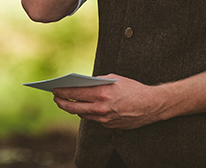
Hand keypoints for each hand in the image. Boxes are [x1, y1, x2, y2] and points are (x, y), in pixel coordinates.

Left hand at [52, 75, 166, 129]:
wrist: (150, 105)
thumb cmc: (133, 88)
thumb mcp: (114, 78)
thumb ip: (97, 81)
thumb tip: (83, 83)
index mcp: (101, 93)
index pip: (75, 92)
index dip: (62, 91)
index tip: (55, 89)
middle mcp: (101, 107)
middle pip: (74, 107)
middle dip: (62, 102)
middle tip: (56, 98)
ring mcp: (104, 119)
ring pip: (82, 114)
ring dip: (73, 108)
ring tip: (67, 102)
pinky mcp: (109, 126)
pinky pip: (93, 119)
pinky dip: (88, 113)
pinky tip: (84, 107)